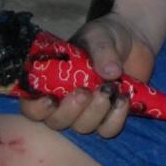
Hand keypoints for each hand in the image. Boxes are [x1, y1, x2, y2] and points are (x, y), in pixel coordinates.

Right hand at [15, 12, 155, 139]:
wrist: (133, 38)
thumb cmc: (106, 36)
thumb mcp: (99, 36)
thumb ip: (101, 51)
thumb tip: (111, 72)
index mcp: (51, 82)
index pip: (31, 105)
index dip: (37, 108)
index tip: (51, 99)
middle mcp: (65, 101)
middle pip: (56, 122)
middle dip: (70, 111)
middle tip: (85, 92)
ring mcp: (87, 112)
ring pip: (83, 127)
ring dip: (95, 112)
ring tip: (110, 89)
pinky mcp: (109, 116)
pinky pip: (108, 130)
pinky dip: (116, 118)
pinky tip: (123, 99)